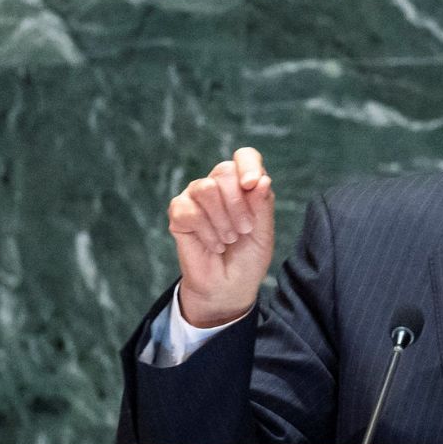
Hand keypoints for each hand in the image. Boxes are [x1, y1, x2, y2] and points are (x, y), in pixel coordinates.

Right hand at [168, 147, 276, 327]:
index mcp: (242, 184)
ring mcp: (195, 197)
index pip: (244, 156)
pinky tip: (213, 245)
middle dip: (238, 204)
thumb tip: (261, 178)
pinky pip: (190, 211)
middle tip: (244, 230)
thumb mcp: (263, 232)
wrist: (228, 287)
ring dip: (223, 220)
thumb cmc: (248, 259)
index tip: (252, 184)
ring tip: (229, 239)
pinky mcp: (178, 213)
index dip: (248, 165)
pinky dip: (207, 232)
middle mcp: (218, 185)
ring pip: (206, 189)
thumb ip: (262, 205)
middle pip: (224, 172)